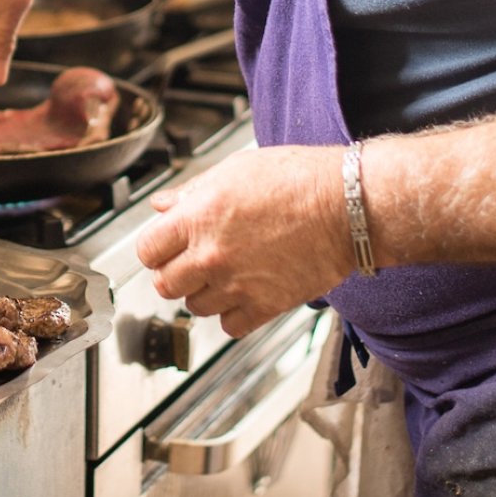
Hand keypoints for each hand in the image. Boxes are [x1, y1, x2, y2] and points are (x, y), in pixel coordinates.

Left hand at [136, 147, 353, 336]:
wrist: (347, 206)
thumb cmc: (299, 179)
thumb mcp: (235, 170)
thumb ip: (192, 192)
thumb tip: (163, 205)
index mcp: (198, 218)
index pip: (148, 250)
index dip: (156, 248)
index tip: (166, 247)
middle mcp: (211, 255)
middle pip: (165, 285)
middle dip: (174, 273)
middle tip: (191, 262)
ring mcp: (236, 285)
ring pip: (195, 307)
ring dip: (204, 294)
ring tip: (224, 274)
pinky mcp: (265, 306)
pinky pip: (230, 326)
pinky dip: (233, 315)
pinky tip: (244, 293)